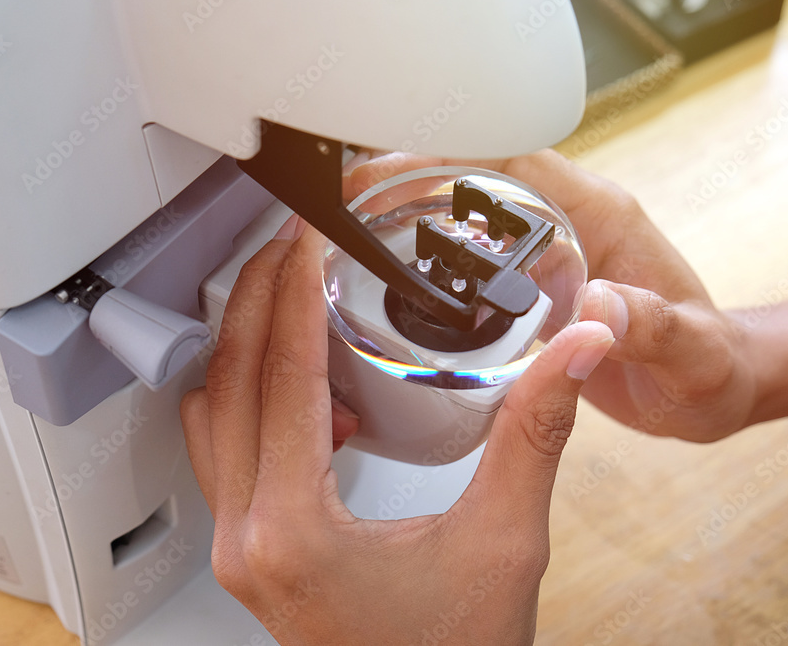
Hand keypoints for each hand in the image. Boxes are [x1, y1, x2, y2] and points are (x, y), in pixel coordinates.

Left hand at [180, 215, 612, 643]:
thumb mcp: (505, 541)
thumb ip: (536, 435)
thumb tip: (574, 350)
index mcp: (294, 531)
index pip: (282, 375)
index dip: (292, 291)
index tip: (307, 236)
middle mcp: (246, 538)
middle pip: (228, 382)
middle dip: (254, 300)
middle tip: (288, 244)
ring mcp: (238, 548)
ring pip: (213, 416)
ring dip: (245, 348)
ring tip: (291, 300)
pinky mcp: (248, 552)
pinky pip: (225, 453)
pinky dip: (254, 402)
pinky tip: (314, 394)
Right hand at [345, 150, 756, 441]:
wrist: (710, 385)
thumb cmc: (709, 364)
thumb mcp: (690, 354)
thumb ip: (651, 327)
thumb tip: (598, 307)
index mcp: (602, 217)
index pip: (519, 162)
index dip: (453, 153)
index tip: (395, 166)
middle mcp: (569, 224)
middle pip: (478, 175)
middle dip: (411, 175)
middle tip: (351, 199)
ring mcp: (548, 252)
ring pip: (468, 211)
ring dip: (412, 211)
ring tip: (353, 229)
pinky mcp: (534, 284)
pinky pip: (472, 256)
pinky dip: (430, 256)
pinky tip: (393, 278)